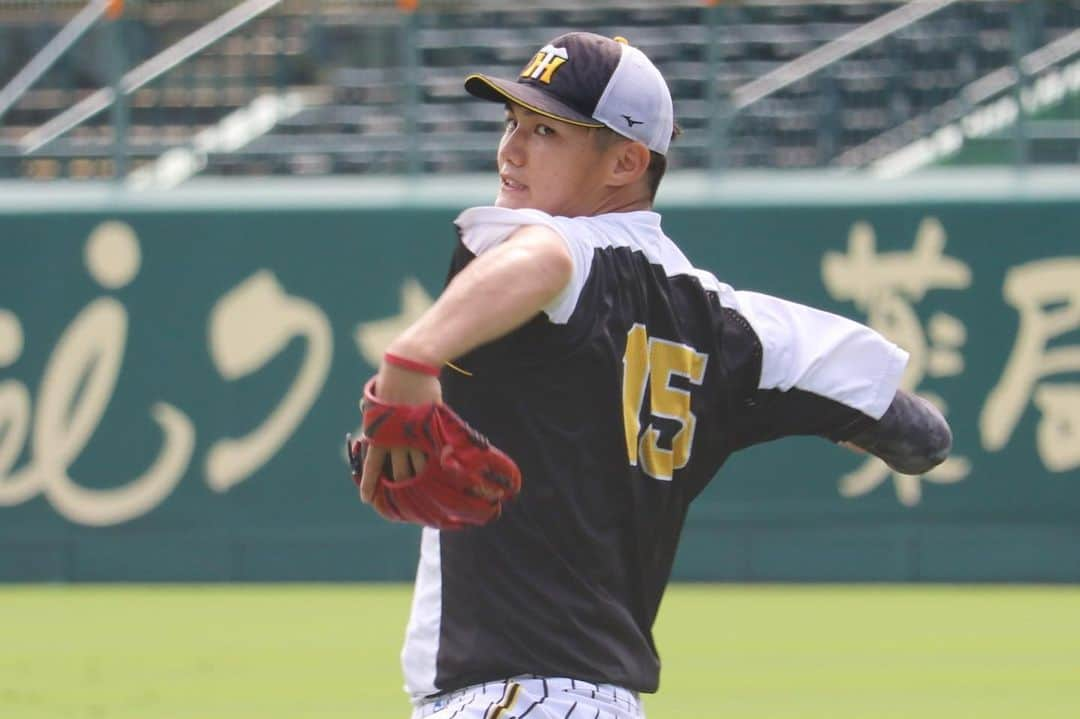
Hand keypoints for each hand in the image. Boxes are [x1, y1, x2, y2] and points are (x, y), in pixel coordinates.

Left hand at [358, 361, 441, 505]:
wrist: (407, 366)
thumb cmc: (390, 382)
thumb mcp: (375, 403)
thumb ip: (375, 420)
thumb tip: (364, 421)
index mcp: (376, 434)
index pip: (371, 466)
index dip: (368, 484)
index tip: (366, 499)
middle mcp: (393, 439)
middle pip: (397, 472)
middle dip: (400, 483)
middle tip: (402, 493)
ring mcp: (412, 435)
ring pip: (417, 466)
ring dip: (419, 475)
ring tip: (424, 484)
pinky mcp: (428, 428)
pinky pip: (432, 452)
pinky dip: (435, 461)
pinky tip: (439, 468)